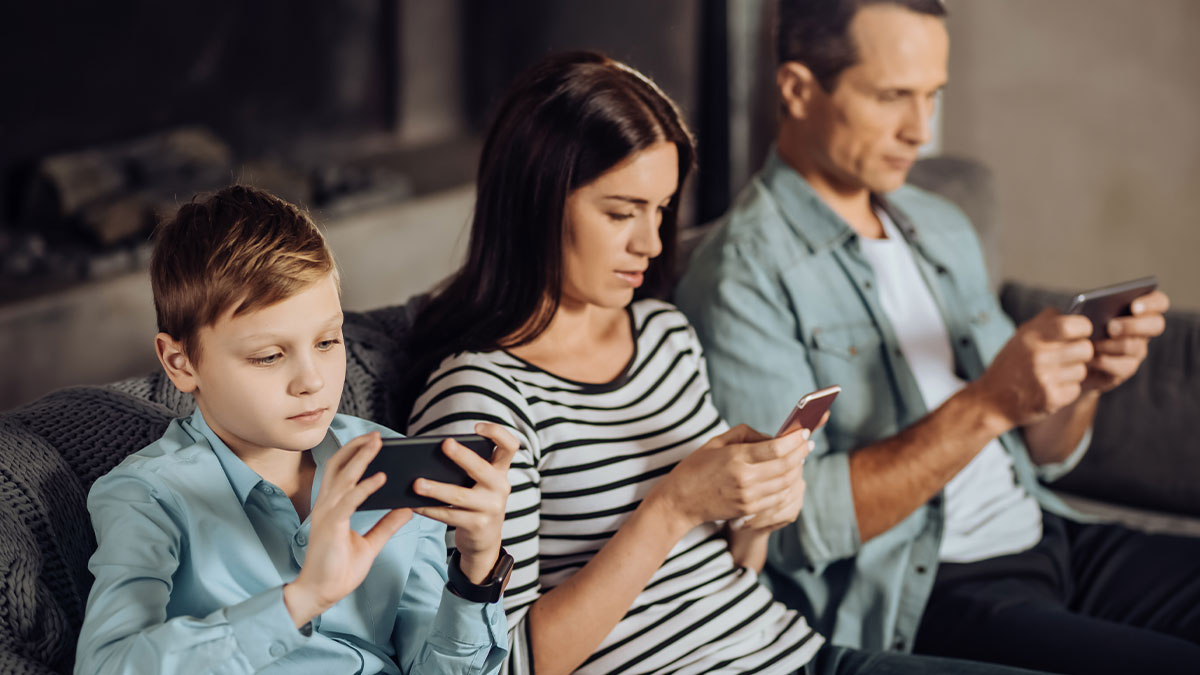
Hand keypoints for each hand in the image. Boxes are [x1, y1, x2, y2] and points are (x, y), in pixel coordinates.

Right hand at [285, 432, 412, 626]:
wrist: (322, 593)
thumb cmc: (339, 569)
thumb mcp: (370, 544)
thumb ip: (386, 525)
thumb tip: (406, 508)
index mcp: (334, 507)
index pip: (341, 472)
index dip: (354, 454)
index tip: (373, 442)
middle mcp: (327, 505)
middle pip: (339, 465)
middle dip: (357, 447)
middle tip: (377, 435)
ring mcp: (327, 514)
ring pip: (344, 477)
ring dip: (362, 457)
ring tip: (378, 443)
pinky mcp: (332, 526)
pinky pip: (350, 500)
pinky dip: (366, 487)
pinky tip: (381, 477)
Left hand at [412, 423, 517, 583]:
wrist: (484, 540)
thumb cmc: (476, 502)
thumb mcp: (481, 483)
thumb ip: (469, 467)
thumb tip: (432, 455)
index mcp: (500, 471)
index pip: (510, 446)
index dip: (497, 433)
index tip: (477, 428)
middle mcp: (500, 487)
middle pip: (482, 468)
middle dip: (463, 455)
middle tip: (444, 444)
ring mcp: (491, 508)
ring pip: (460, 495)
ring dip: (436, 489)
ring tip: (416, 483)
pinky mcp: (477, 525)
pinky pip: (448, 515)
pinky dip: (429, 509)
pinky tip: (414, 504)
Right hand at [652, 424, 809, 530]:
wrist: (680, 501)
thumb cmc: (696, 467)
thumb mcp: (716, 442)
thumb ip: (746, 434)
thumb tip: (772, 437)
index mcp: (736, 457)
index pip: (776, 448)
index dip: (795, 440)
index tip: (805, 432)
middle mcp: (745, 478)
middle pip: (786, 465)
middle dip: (801, 453)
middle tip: (808, 443)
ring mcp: (748, 497)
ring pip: (786, 483)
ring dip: (798, 469)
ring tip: (801, 458)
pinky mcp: (749, 510)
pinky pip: (778, 498)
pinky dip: (788, 486)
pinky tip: (790, 477)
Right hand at [971, 308, 1093, 429]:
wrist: (990, 401)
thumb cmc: (1009, 367)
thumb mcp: (1020, 338)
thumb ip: (1045, 323)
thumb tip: (1072, 314)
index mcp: (1030, 337)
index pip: (1072, 325)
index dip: (1083, 328)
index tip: (1080, 333)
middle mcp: (1037, 356)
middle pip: (1085, 349)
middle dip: (1081, 353)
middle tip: (1068, 357)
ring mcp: (1044, 379)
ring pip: (1082, 370)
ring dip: (1073, 373)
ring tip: (1055, 375)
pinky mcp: (1050, 399)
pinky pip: (1076, 389)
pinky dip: (1067, 389)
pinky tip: (1051, 388)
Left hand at [1083, 290, 1167, 392]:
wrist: (1071, 359)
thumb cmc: (1079, 329)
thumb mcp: (1085, 315)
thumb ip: (1095, 308)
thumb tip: (1095, 307)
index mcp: (1138, 310)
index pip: (1159, 302)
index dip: (1152, 303)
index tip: (1134, 306)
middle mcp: (1143, 330)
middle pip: (1156, 325)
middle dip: (1133, 325)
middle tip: (1111, 327)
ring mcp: (1137, 351)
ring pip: (1135, 347)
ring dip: (1112, 345)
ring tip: (1093, 344)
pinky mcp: (1126, 369)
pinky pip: (1121, 366)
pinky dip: (1103, 361)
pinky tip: (1089, 358)